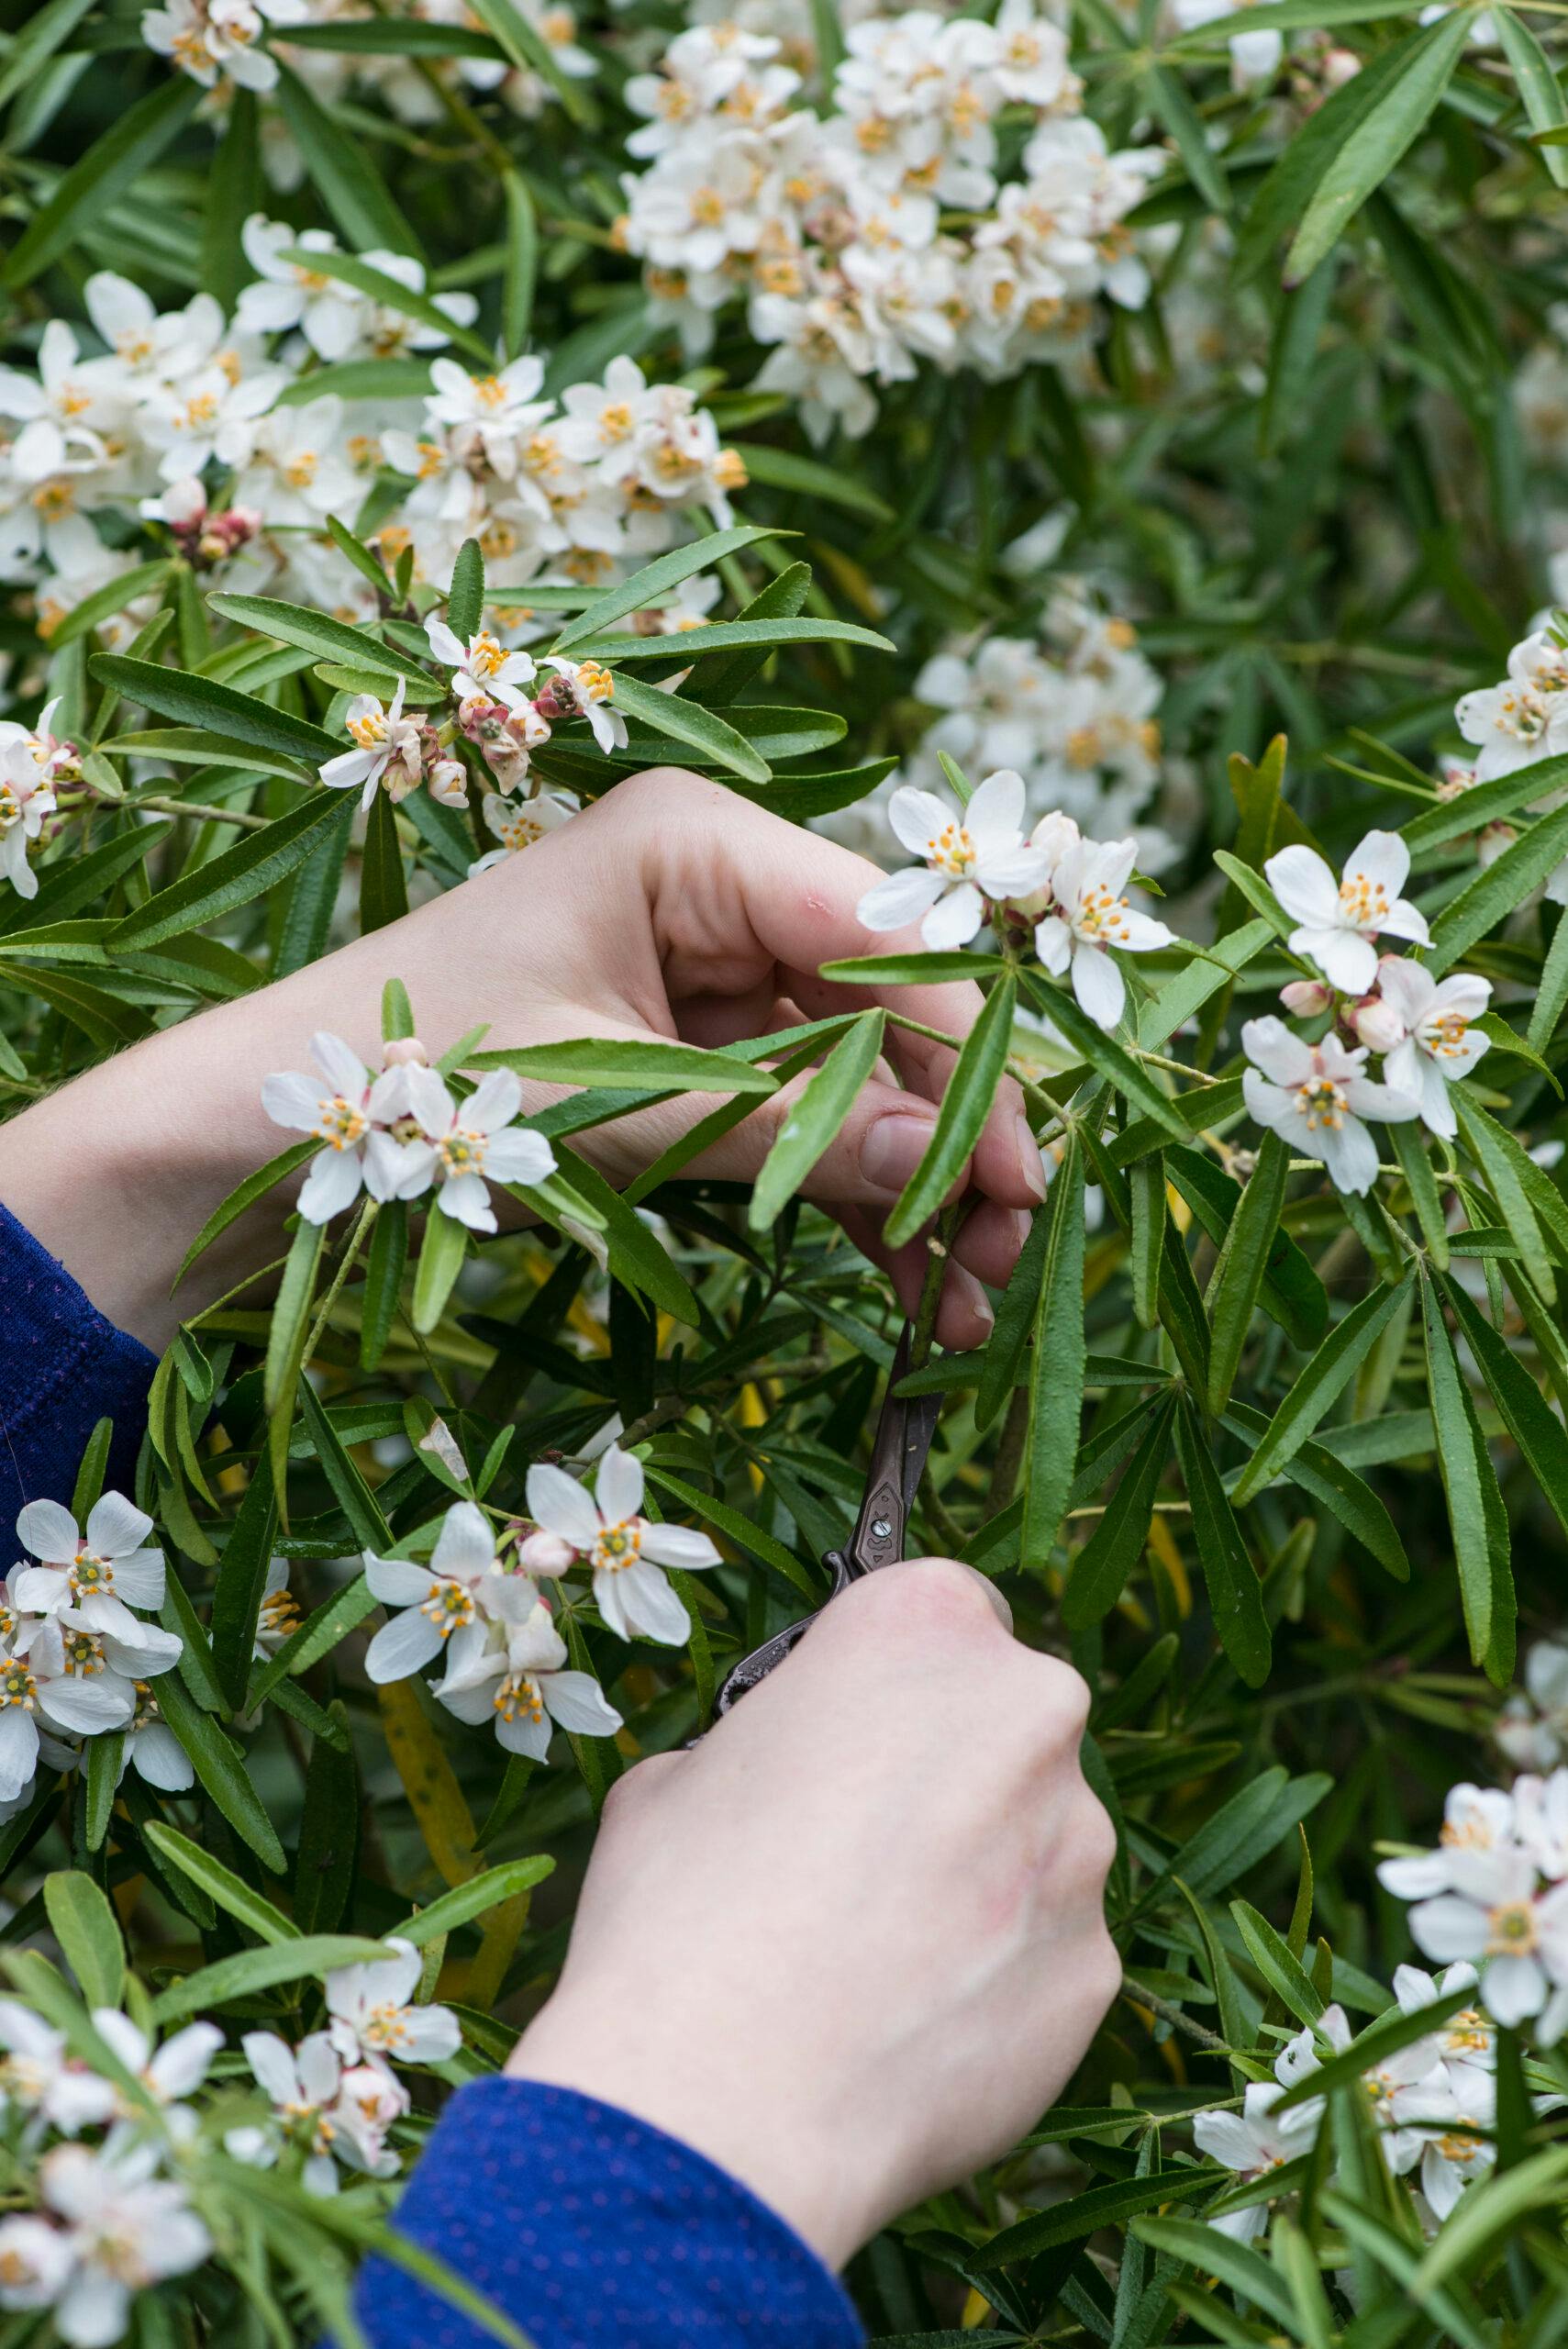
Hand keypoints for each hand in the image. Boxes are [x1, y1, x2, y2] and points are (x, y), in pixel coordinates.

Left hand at [0, 768, 1044, 1348]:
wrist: (282, 1120)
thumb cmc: (414, 1074)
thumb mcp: (606, 1102)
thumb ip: (782, 1133)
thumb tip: (951, 1169)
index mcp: (699, 845)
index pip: (886, 939)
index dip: (967, 1062)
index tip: (1017, 1184)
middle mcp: (726, 889)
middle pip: (893, 1012)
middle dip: (953, 1141)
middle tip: (998, 1266)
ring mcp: (719, 972)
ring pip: (867, 1078)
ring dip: (918, 1189)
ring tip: (956, 1310)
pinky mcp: (705, 1050)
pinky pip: (812, 1118)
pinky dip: (856, 1198)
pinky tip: (903, 1286)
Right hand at [507, 1557, 1119, 2269]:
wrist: (723, 2107)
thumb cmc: (680, 1916)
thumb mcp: (677, 1776)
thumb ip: (770, 1746)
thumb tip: (795, 1783)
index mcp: (921, 1624)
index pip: (940, 1608)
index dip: (895, 1673)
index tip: (858, 1726)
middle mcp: (1028, 1709)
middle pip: (1004, 1719)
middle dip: (946, 1772)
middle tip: (856, 1851)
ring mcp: (1077, 1842)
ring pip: (1034, 1839)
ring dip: (976, 1878)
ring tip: (870, 1960)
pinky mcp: (1096, 1965)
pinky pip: (1046, 1951)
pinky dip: (994, 1979)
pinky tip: (906, 2028)